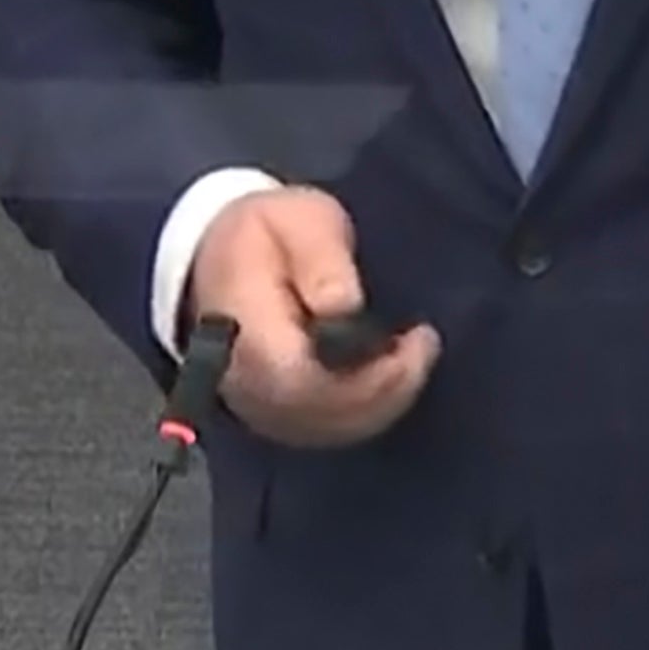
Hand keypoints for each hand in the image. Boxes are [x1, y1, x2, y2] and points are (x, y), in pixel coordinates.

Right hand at [188, 186, 439, 447]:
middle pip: (319, 412)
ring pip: (327, 429)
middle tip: (425, 344)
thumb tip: (343, 306)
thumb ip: (320, 258)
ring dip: (385, 399)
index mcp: (243, 327)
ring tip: (419, 353)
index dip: (359, 378)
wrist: (223, 256)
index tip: (406, 344)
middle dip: (385, 388)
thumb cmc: (267, 232)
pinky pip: (325, 430)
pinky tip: (397, 372)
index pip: (295, 378)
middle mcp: (244, 380)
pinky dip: (371, 408)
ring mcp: (258, 404)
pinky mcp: (276, 413)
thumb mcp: (298, 220)